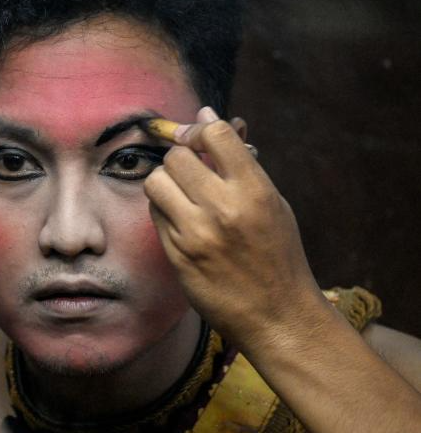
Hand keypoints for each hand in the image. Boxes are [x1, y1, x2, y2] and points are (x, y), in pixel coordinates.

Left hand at [143, 107, 330, 351]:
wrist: (277, 315)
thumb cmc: (278, 255)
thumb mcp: (272, 204)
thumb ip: (241, 164)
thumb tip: (208, 117)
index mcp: (255, 191)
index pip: (215, 134)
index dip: (199, 128)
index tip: (198, 137)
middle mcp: (223, 209)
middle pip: (177, 156)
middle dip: (180, 157)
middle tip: (190, 169)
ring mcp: (195, 234)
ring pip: (156, 182)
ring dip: (166, 181)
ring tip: (182, 193)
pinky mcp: (176, 255)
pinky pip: (154, 215)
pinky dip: (163, 209)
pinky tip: (181, 219)